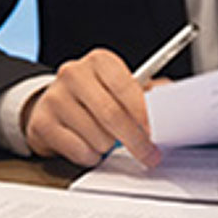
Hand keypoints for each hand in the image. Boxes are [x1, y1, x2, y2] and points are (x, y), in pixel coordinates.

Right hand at [23, 48, 159, 167]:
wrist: (54, 105)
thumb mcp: (122, 87)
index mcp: (99, 61)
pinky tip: (88, 144)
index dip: (144, 114)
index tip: (156, 132)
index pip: (126, 87)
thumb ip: (149, 93)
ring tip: (106, 139)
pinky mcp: (42, 122)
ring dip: (109, 147)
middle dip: (136, 141)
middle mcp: (73, 73)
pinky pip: (79, 150)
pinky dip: (90, 156)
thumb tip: (175, 99)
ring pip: (97, 137)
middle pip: (112, 115)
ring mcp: (55, 97)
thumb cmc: (96, 96)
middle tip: (149, 154)